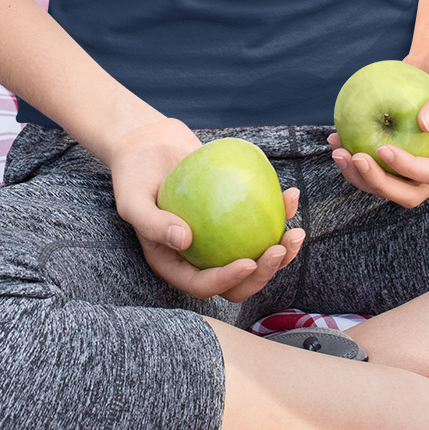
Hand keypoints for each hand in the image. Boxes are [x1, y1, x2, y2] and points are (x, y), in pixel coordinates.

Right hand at [108, 118, 304, 303]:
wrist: (147, 144)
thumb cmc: (133, 173)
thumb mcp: (132, 200)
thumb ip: (153, 223)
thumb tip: (185, 241)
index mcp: (175, 264)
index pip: (204, 284)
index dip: (228, 281)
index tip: (248, 262)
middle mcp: (200, 256)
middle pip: (238, 281)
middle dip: (264, 274)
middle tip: (279, 249)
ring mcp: (221, 237)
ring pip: (256, 255)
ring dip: (282, 251)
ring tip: (296, 232)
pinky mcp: (234, 213)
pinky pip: (261, 220)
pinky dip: (279, 212)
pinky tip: (291, 196)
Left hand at [327, 48, 428, 207]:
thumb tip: (424, 126)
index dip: (409, 169)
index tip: (382, 148)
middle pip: (409, 193)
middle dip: (379, 183)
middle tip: (355, 158)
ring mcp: (417, 164)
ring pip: (388, 185)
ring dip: (360, 177)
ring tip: (339, 152)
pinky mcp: (398, 155)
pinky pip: (376, 166)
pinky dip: (355, 159)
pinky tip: (336, 139)